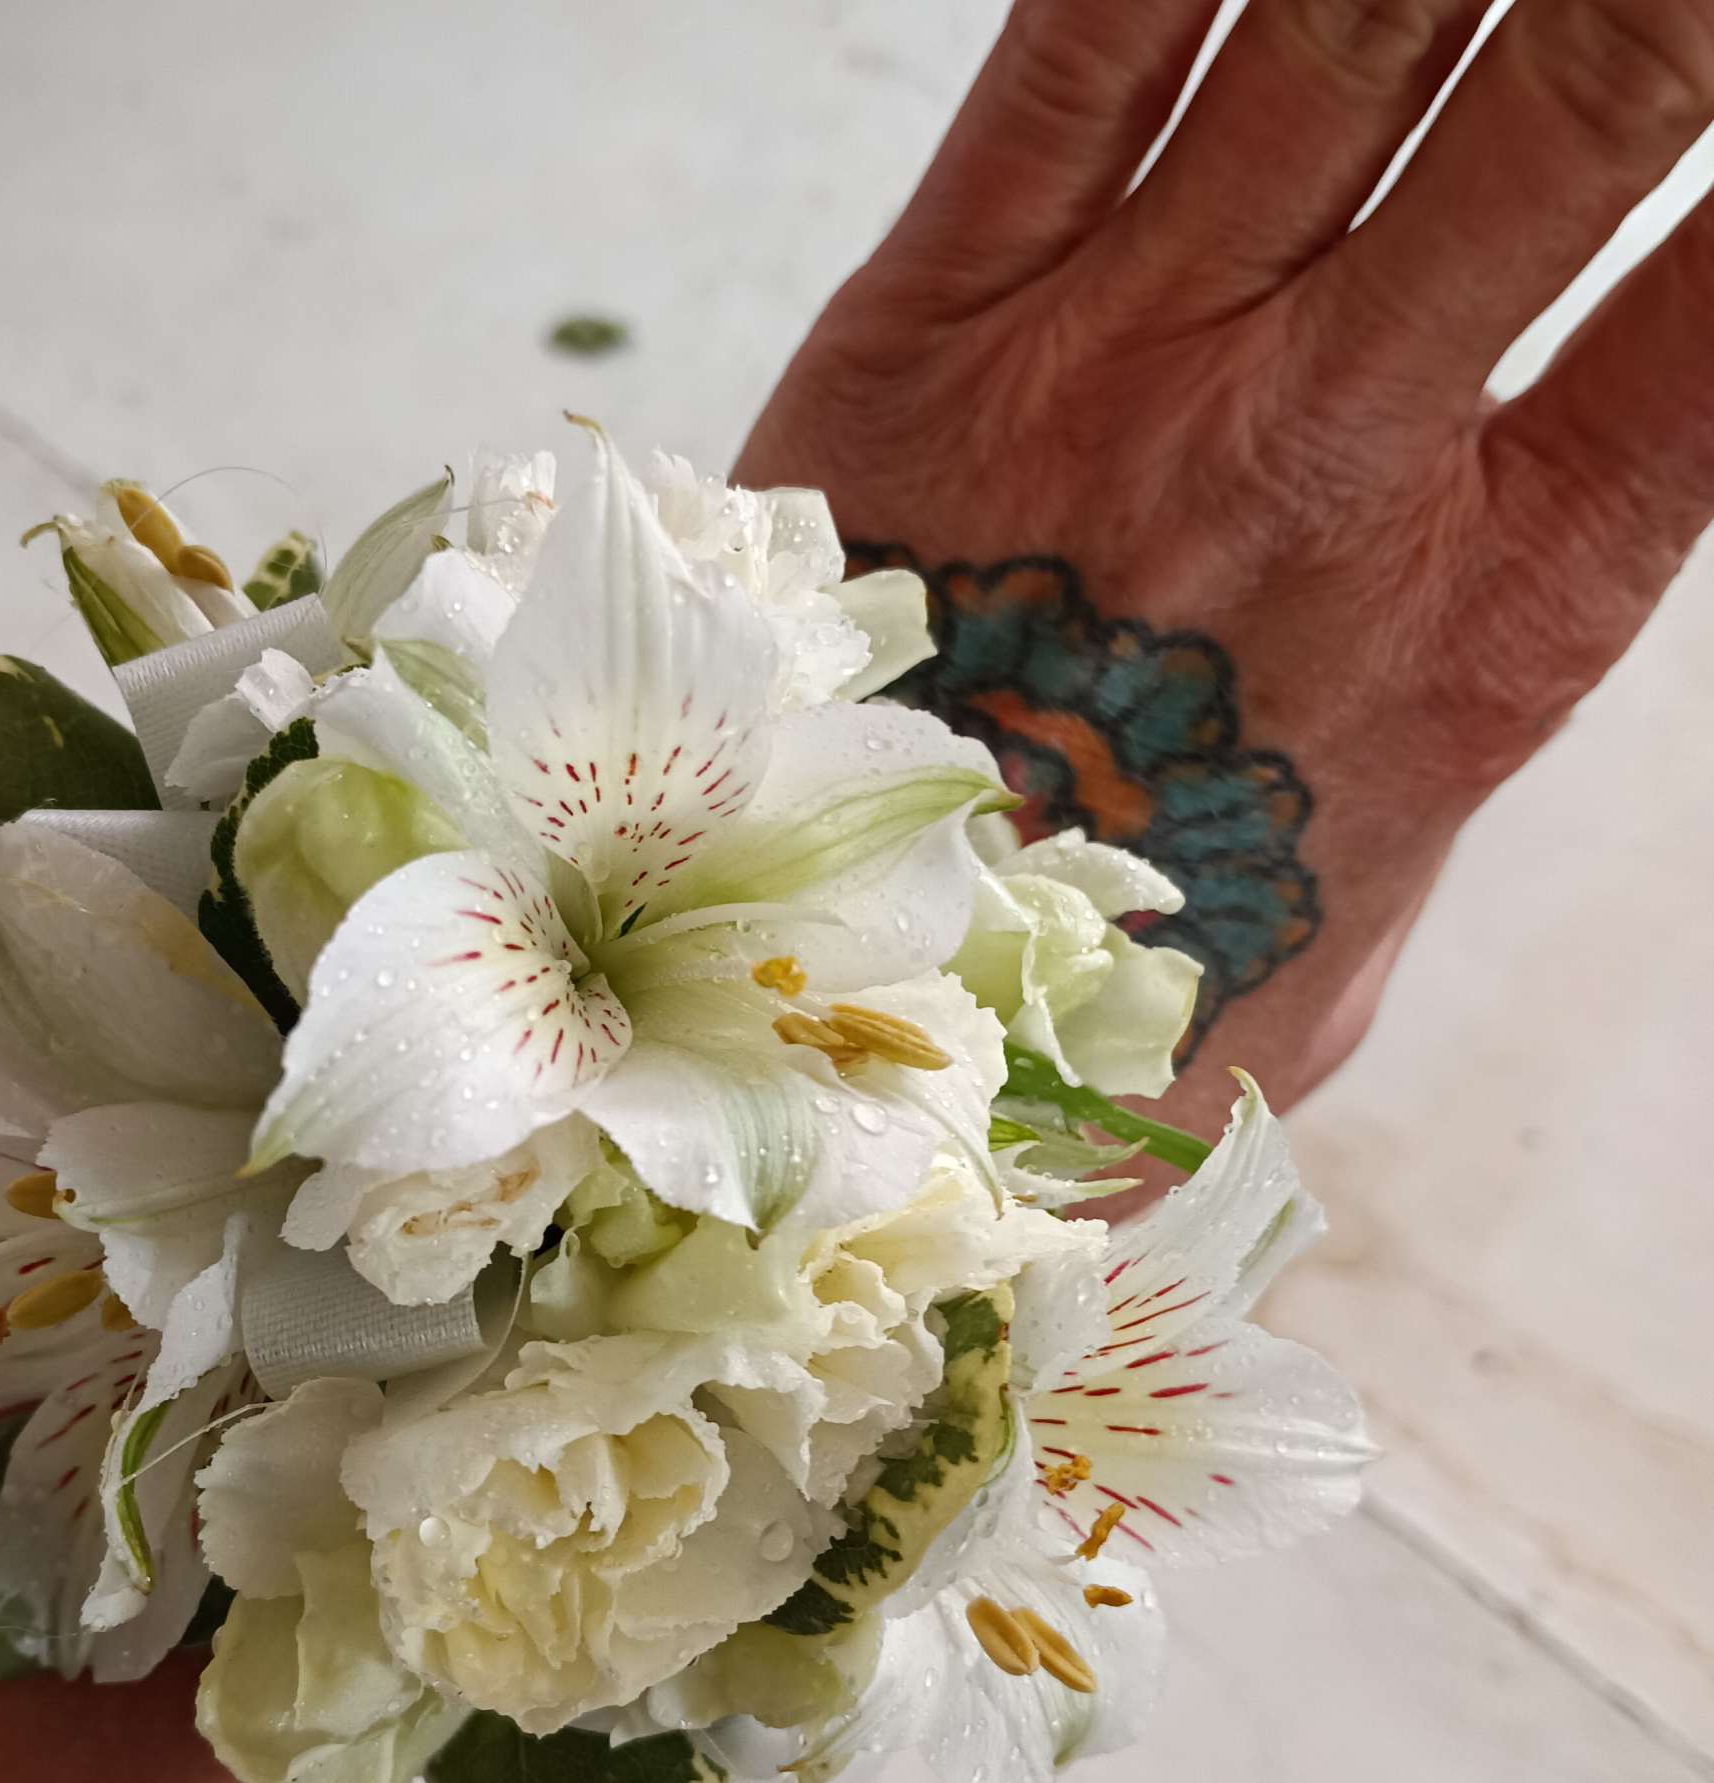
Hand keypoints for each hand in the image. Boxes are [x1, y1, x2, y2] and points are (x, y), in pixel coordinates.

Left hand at [736, 0, 1713, 1135]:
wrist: (875, 1016)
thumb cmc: (1152, 973)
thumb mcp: (1372, 893)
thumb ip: (1462, 726)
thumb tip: (1515, 615)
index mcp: (1494, 623)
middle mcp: (1333, 458)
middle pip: (1573, 100)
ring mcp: (1123, 369)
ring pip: (1341, 22)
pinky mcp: (933, 319)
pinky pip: (1072, 43)